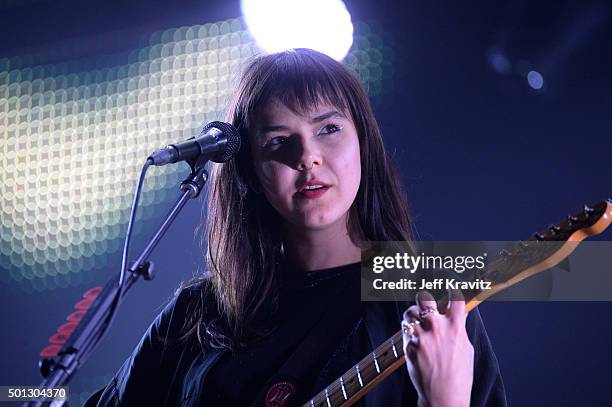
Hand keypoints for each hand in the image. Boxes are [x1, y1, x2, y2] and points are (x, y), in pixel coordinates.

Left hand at [402, 291, 473, 406]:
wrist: (443, 396)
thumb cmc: (458, 377)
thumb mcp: (466, 350)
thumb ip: (459, 330)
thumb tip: (458, 317)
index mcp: (455, 328)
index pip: (455, 298)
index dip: (452, 291)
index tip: (450, 289)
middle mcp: (437, 328)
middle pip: (425, 299)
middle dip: (424, 300)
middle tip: (426, 305)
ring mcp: (421, 336)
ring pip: (410, 313)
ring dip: (413, 316)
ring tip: (417, 323)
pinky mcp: (408, 345)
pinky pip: (405, 331)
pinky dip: (409, 333)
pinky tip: (415, 340)